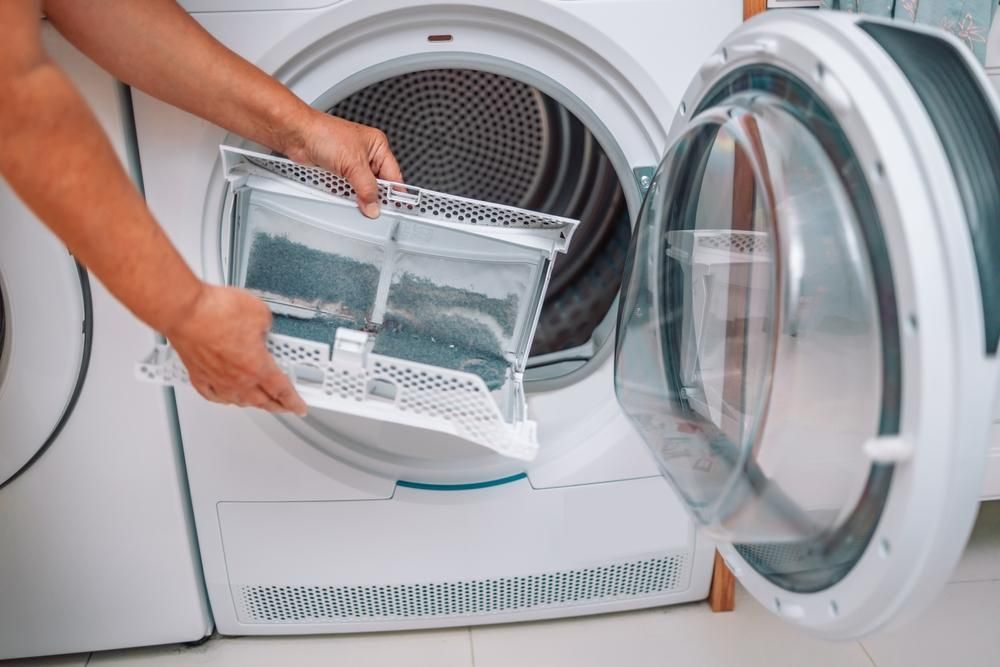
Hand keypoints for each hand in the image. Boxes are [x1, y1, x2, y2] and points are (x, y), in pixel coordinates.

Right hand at [164, 284, 306, 415]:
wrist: (184, 311)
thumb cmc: (216, 311)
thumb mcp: (259, 313)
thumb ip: (266, 326)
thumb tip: (263, 327)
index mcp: (257, 366)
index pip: (282, 390)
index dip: (294, 401)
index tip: (299, 407)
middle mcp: (237, 378)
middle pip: (261, 400)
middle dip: (276, 406)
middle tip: (283, 408)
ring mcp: (216, 379)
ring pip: (238, 400)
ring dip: (251, 404)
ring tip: (258, 403)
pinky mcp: (197, 373)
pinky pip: (212, 394)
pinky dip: (222, 399)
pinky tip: (223, 397)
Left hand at [283, 110, 402, 218]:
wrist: (296, 134)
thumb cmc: (323, 133)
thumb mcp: (353, 164)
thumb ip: (366, 188)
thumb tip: (373, 205)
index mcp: (377, 146)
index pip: (393, 174)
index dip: (394, 192)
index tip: (394, 208)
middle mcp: (365, 154)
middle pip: (377, 184)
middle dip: (373, 196)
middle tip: (373, 209)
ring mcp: (350, 163)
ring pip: (361, 188)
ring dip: (358, 196)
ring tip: (357, 202)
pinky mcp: (337, 171)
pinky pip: (346, 188)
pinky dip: (345, 195)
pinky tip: (344, 198)